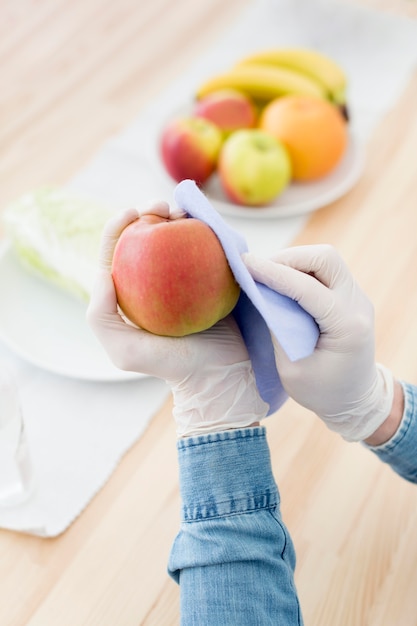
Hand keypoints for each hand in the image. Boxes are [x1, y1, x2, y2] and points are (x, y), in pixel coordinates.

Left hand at [87, 202, 267, 436]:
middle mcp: (156, 283)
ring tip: (185, 212)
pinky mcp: (213, 278)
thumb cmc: (171, 366)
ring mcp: (185, 278)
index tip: (132, 213)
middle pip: (149, 237)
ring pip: (179, 238)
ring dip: (181, 216)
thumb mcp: (124, 351)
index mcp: (130, 294)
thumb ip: (101, 317)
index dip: (118, 225)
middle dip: (151, 212)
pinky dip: (208, 232)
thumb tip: (102, 274)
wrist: (219, 374)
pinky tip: (208, 225)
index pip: (117, 252)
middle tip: (164, 207)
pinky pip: (209, 248)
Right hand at [243, 245, 393, 441]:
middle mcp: (358, 305)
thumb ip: (277, 329)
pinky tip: (284, 283)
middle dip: (288, 258)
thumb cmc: (322, 391)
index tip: (244, 264)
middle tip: (260, 271)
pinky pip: (326, 270)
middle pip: (325, 258)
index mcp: (347, 327)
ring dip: (295, 261)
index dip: (273, 273)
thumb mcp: (291, 370)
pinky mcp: (351, 295)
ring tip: (269, 277)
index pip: (307, 288)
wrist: (356, 399)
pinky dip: (302, 269)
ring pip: (326, 259)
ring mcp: (358, 297)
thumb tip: (261, 294)